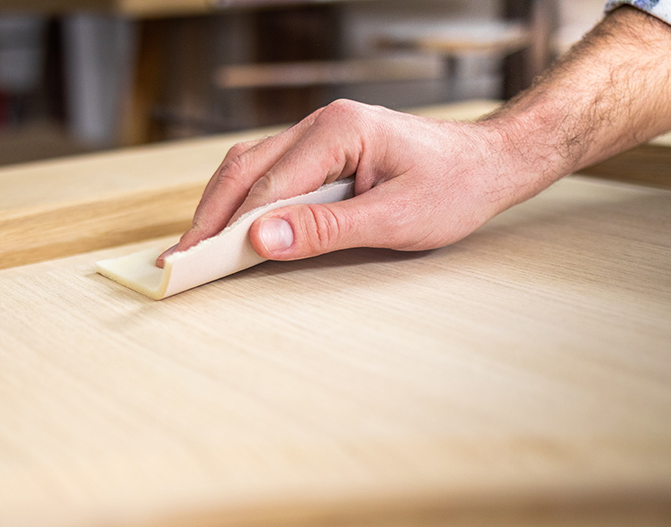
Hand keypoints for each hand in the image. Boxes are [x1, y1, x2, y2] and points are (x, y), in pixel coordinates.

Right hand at [158, 99, 553, 265]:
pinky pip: (272, 174)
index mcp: (337, 130)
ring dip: (223, 207)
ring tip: (198, 248)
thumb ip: (326, 229)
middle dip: (210, 215)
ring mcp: (320, 135)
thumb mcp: (394, 218)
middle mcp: (321, 124)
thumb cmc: (453, 187)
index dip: (225, 225)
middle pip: (245, 168)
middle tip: (180, 258)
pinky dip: (248, 203)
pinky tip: (236, 229)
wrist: (490, 163)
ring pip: (252, 168)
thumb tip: (263, 240)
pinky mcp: (324, 151)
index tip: (193, 259)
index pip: (266, 184)